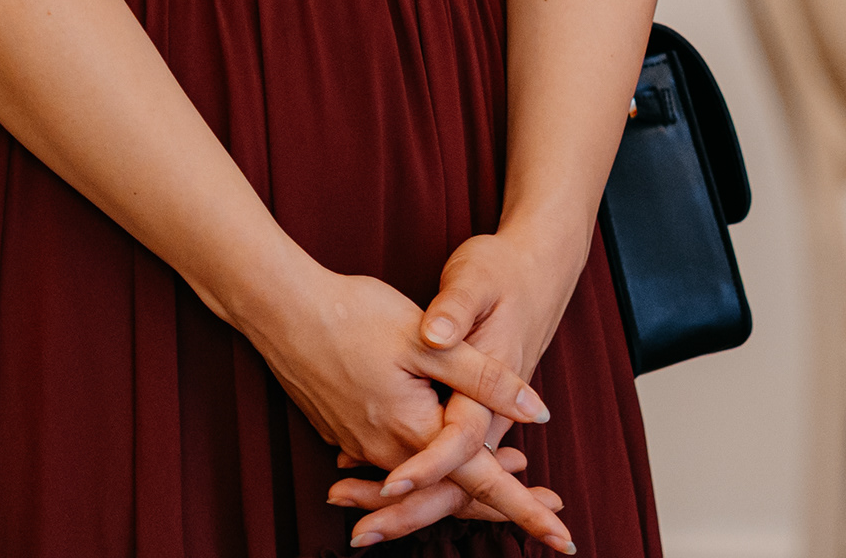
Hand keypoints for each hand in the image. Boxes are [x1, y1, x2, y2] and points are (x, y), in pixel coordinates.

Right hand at [245, 263, 565, 550]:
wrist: (281, 310)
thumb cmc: (356, 315)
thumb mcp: (429, 341)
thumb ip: (484, 378)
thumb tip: (537, 412)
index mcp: (414, 431)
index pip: (482, 482)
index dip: (526, 510)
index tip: (564, 539)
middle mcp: (387, 452)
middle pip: (454, 492)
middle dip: (504, 502)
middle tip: (552, 507)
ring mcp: (361, 446)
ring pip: (425, 480)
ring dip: (466, 478)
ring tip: (514, 468)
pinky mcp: (345, 433)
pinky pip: (396, 465)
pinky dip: (429, 466)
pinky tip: (445, 448)